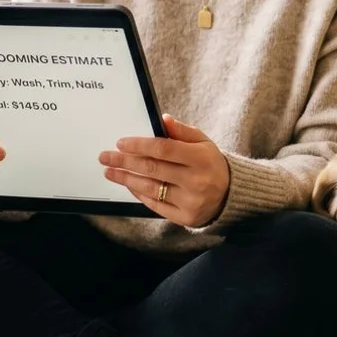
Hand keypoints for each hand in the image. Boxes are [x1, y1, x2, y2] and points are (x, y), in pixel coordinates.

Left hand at [99, 114, 228, 226]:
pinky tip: (128, 184)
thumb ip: (182, 131)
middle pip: (153, 169)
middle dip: (125, 161)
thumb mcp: (203, 143)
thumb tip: (162, 119)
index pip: (164, 149)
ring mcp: (190, 201)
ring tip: (110, 171)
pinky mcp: (184, 217)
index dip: (139, 145)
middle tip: (106, 157)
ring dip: (126, 179)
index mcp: (201, 158)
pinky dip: (139, 194)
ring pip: (150, 188)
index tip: (121, 143)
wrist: (231, 195)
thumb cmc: (211, 164)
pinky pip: (155, 205)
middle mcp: (196, 181)